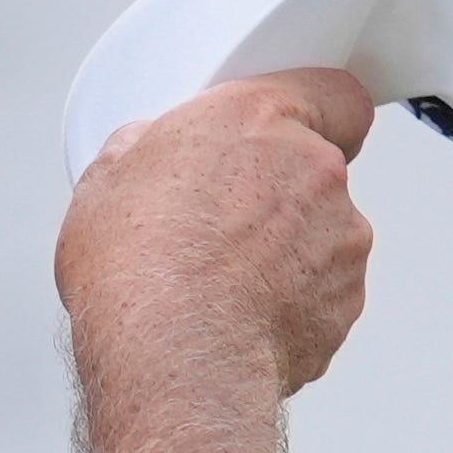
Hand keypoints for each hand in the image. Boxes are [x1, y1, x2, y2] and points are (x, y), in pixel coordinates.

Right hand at [60, 68, 375, 400]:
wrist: (173, 360)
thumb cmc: (138, 270)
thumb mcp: (107, 180)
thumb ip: (146, 147)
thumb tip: (146, 155)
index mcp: (258, 118)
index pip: (332, 92)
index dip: (316, 112)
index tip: (293, 129)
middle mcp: (314, 170)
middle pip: (317, 169)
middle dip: (278, 194)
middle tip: (221, 225)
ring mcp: (340, 238)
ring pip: (324, 234)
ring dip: (288, 252)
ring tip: (225, 282)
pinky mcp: (345, 301)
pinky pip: (324, 292)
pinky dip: (295, 303)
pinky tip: (243, 317)